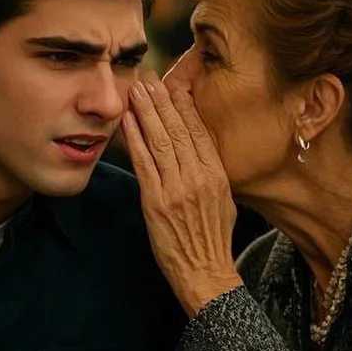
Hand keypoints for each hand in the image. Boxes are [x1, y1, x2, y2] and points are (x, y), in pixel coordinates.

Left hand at [122, 80, 242, 316]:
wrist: (205, 272)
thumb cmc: (213, 239)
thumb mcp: (225, 201)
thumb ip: (211, 173)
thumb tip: (199, 150)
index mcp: (217, 175)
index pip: (199, 131)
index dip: (184, 105)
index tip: (173, 85)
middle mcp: (198, 178)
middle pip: (178, 130)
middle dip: (162, 101)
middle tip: (149, 78)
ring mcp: (176, 189)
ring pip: (160, 141)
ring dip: (146, 112)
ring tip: (136, 90)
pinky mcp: (156, 202)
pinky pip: (143, 163)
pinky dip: (134, 139)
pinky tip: (126, 122)